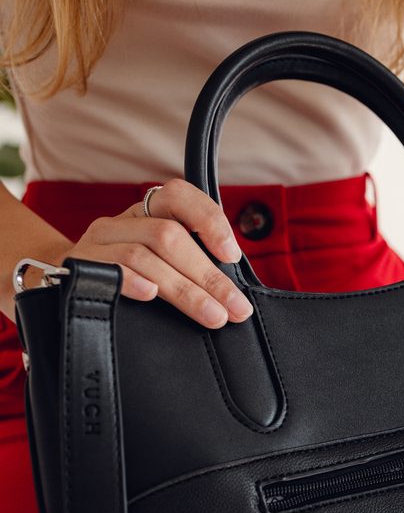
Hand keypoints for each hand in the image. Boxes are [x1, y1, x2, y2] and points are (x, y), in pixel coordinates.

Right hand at [53, 178, 251, 328]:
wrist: (60, 286)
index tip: (232, 255)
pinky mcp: (78, 268)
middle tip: (235, 307)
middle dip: (209, 276)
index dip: (209, 220)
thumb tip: (231, 293)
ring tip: (213, 316)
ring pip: (146, 256)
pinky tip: (151, 295)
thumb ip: (189, 263)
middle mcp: (120, 222)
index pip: (178, 196)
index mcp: (144, 212)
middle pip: (169, 237)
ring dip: (186, 290)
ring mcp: (97, 243)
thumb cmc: (124, 277)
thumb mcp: (156, 261)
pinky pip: (108, 270)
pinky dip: (132, 281)